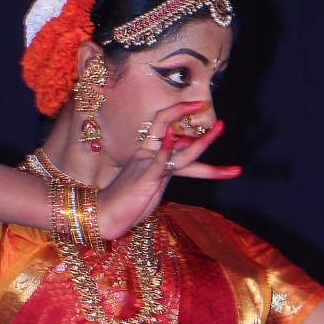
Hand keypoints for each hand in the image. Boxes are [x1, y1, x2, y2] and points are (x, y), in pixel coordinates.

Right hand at [96, 101, 240, 239]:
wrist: (102, 215)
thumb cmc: (125, 204)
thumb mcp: (149, 185)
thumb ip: (163, 171)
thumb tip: (180, 157)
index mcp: (147, 156)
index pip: (164, 126)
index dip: (180, 114)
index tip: (198, 108)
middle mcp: (147, 156)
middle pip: (172, 131)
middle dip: (199, 129)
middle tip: (222, 125)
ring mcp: (146, 166)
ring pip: (176, 149)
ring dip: (201, 141)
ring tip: (217, 131)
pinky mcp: (144, 179)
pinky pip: (158, 162)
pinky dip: (167, 148)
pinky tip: (174, 136)